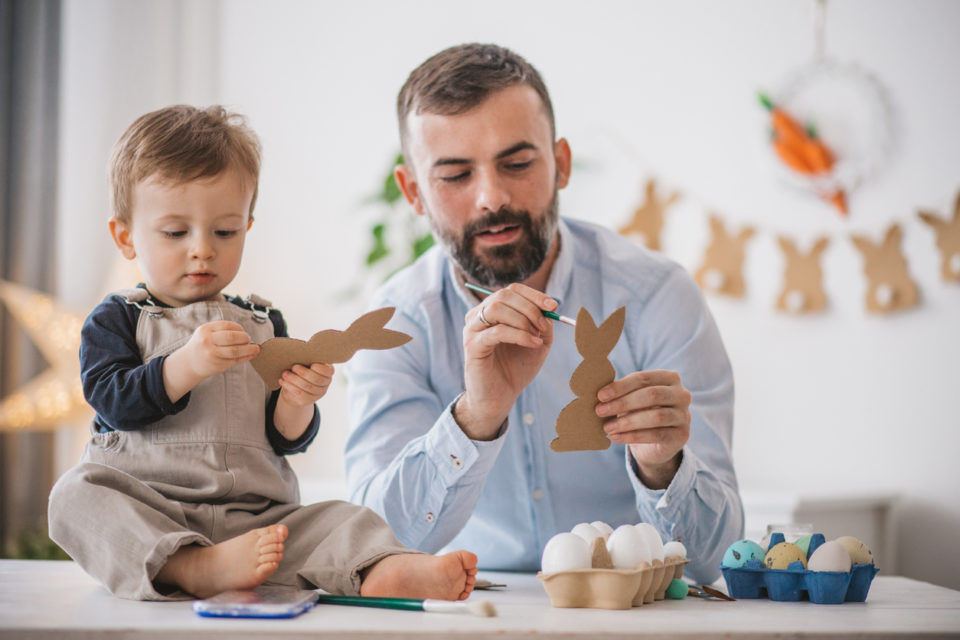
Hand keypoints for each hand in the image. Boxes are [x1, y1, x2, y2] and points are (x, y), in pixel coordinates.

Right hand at [163, 321, 259, 401]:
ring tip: (256, 348)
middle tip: (248, 339)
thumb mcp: (206, 333)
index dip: (238, 328)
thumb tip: (245, 333)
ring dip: (249, 349)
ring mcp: (212, 354)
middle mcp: (207, 341)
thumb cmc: (202, 345)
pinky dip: (246, 357)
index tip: (243, 331)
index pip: (227, 326)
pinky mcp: (217, 365)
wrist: (189, 363)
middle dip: (244, 338)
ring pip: (235, 351)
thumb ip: (222, 330)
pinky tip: (252, 355)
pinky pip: (235, 361)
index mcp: (205, 330)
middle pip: (232, 337)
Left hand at [278, 363, 334, 406]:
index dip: (321, 369)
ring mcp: (317, 394)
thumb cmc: (303, 368)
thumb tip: (299, 349)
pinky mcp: (308, 400)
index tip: (312, 365)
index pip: (328, 371)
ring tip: (285, 374)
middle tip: (294, 367)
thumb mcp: (307, 362)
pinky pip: (299, 394)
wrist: (296, 385)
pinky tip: (282, 381)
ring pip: (306, 387)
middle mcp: (325, 384)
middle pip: (317, 380)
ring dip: (294, 379)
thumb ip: (307, 358)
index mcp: (328, 372)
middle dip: (304, 373)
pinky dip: (289, 386)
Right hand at [456, 283, 555, 439]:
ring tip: (537, 336)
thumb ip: (544, 324)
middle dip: (530, 308)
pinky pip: (497, 330)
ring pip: (497, 308)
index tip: (554, 307)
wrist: (499, 398)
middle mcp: (478, 316)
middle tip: (545, 325)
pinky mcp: (473, 346)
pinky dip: (519, 334)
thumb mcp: (537, 342)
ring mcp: (472, 330)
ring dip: (523, 320)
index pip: (511, 290)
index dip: (534, 295)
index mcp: (492, 312)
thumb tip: (550, 309)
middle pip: (503, 295)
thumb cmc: (515, 370)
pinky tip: (533, 344)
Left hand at [596, 370, 691, 488]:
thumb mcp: (632, 399)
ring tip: (607, 427)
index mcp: (670, 378)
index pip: (643, 378)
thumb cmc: (640, 412)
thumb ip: (621, 393)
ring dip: (627, 422)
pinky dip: (632, 436)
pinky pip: (656, 435)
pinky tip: (615, 437)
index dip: (621, 386)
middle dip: (623, 403)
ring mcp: (684, 415)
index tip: (600, 395)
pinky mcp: (682, 435)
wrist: (656, 443)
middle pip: (651, 395)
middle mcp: (682, 394)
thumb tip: (599, 394)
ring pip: (656, 416)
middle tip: (600, 411)